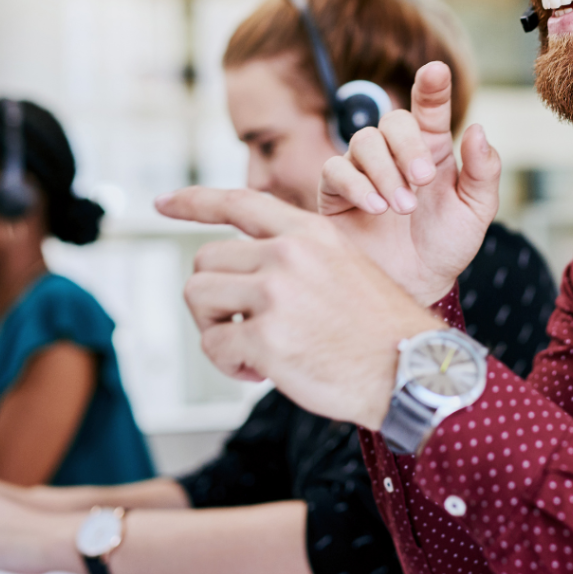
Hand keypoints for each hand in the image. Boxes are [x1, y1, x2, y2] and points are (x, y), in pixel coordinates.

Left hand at [155, 188, 440, 428]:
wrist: (411, 371)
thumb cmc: (376, 327)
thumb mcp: (342, 264)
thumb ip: (293, 255)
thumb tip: (237, 270)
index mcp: (308, 231)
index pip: (238, 201)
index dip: (193, 201)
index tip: (161, 202)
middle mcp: (288, 254)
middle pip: (204, 260)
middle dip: (211, 297)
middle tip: (238, 324)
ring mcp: (275, 294)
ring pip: (198, 297)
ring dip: (213, 327)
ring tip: (249, 347)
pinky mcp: (266, 339)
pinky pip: (213, 346)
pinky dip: (228, 364)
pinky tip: (261, 371)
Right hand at [320, 62, 500, 304]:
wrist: (414, 286)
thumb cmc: (445, 246)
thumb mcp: (477, 212)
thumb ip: (484, 172)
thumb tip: (477, 129)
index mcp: (432, 149)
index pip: (430, 107)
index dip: (432, 86)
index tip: (436, 71)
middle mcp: (395, 153)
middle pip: (393, 120)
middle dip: (408, 146)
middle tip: (423, 180)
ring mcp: (364, 170)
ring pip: (363, 141)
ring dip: (385, 171)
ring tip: (402, 208)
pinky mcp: (336, 192)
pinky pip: (336, 170)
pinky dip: (358, 186)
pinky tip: (377, 209)